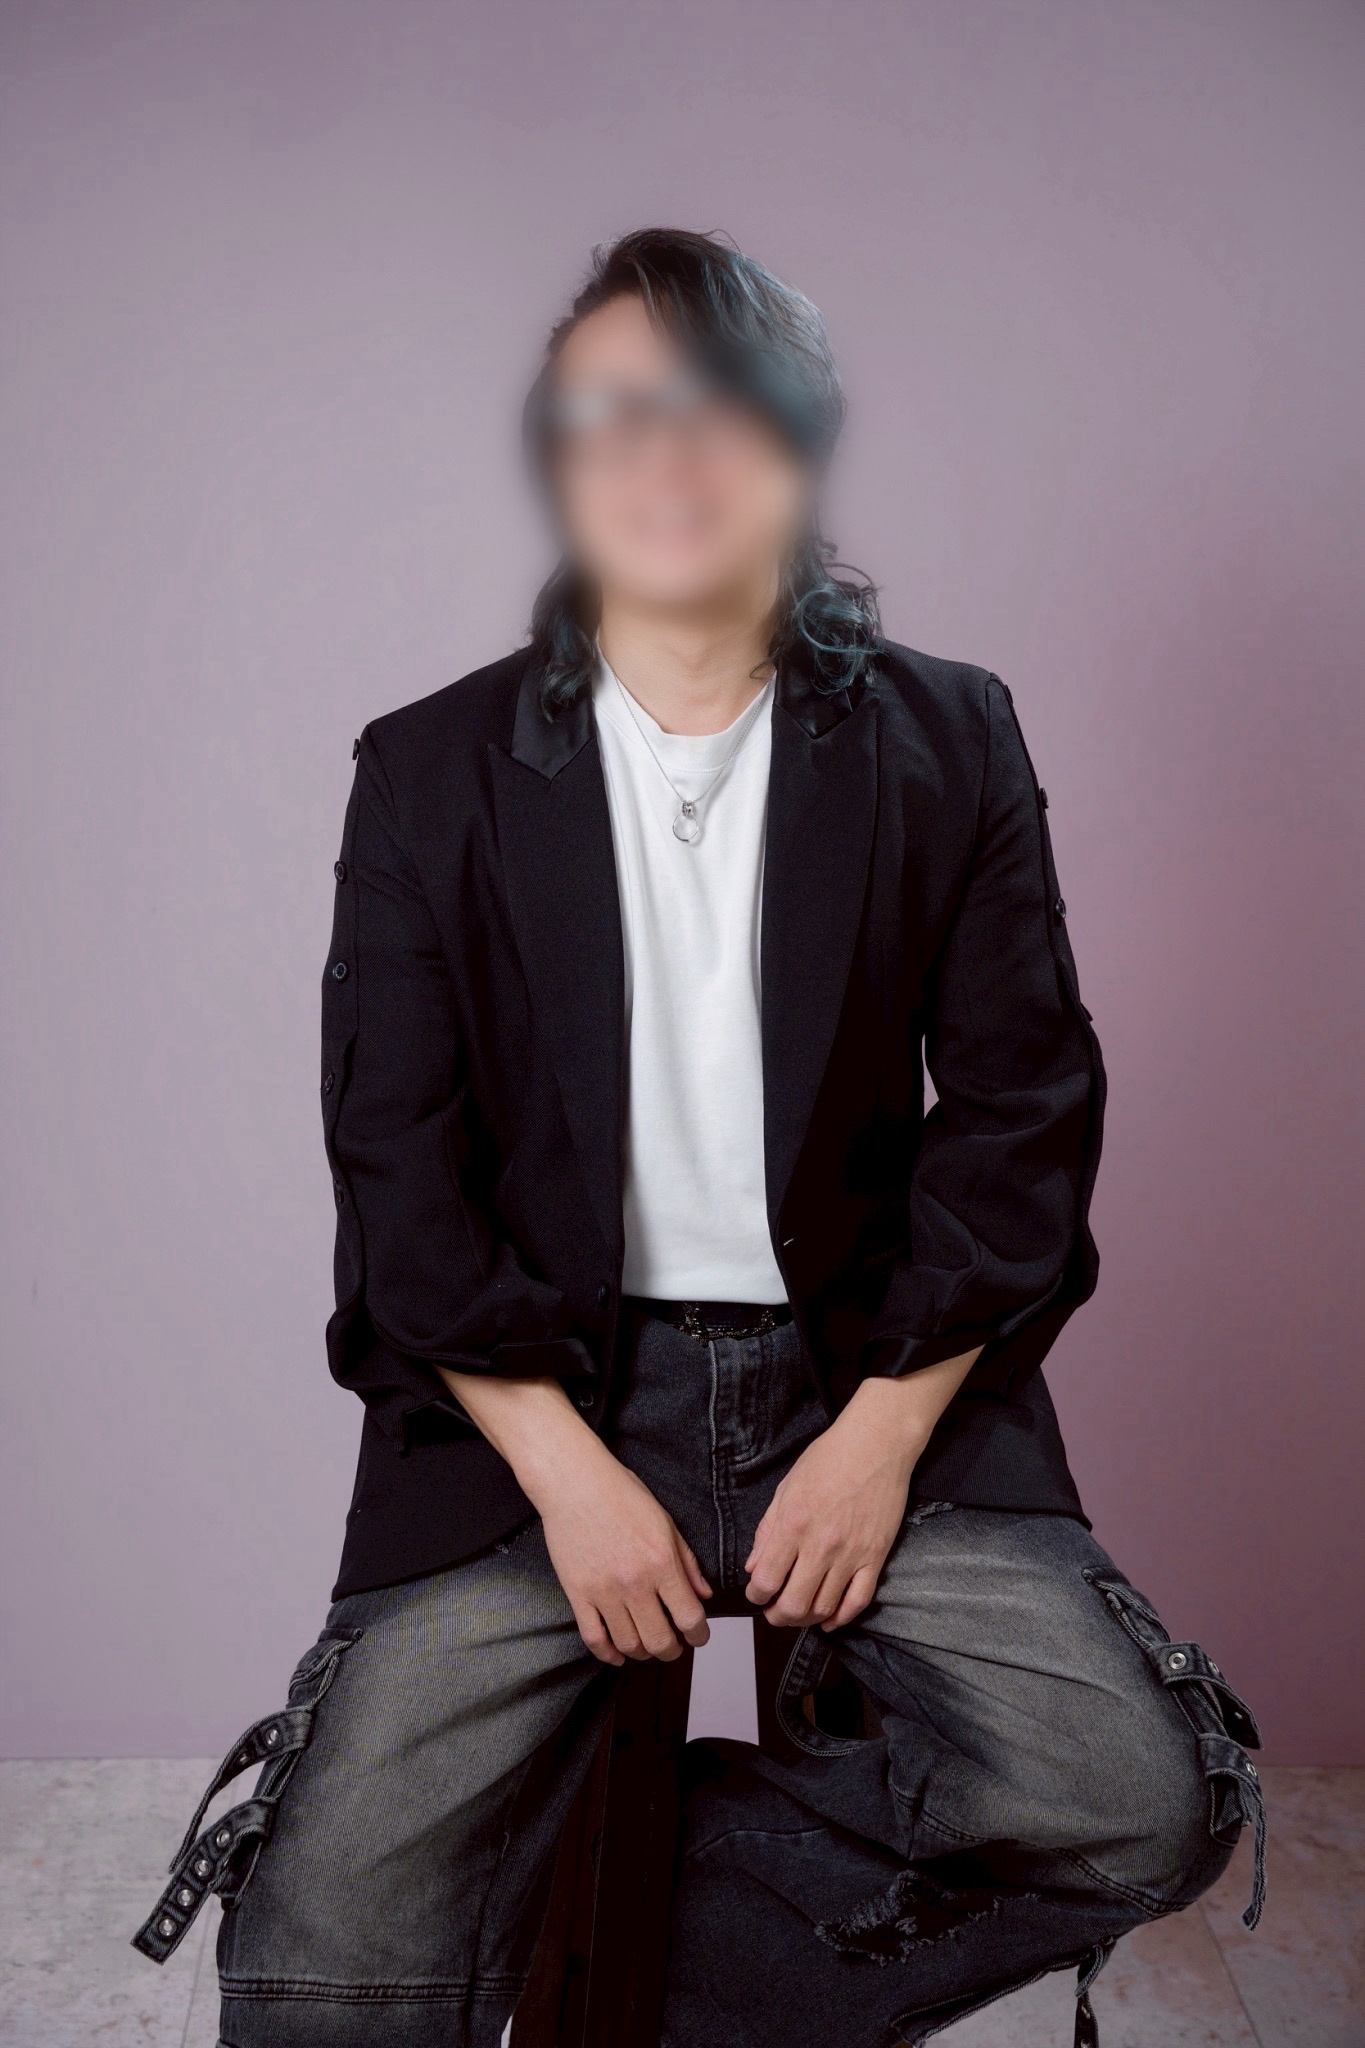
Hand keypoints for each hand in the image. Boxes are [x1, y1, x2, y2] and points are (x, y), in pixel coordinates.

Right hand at [436, 1369, 711, 1665]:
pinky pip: (593, 1638)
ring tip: (647, 1645)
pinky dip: (607, 1654)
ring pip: (628, 1644)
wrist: (574, 1483)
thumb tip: (704, 1595)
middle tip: (675, 1646)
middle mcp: (634, 1583)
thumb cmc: (621, 1494)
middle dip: (673, 1650)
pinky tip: (617, 1653)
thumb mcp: (666, 1522)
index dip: (699, 1635)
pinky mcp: (577, 1594)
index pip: (689, 1617)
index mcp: (661, 1562)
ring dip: (642, 1653)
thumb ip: (687, 1562)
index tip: (699, 1636)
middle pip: (660, 1641)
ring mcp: (603, 1591)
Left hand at [745, 1353, 980, 1631]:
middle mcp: (820, 1545)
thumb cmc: (829, 1459)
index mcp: (792, 1525)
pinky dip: (841, 1618)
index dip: (756, 1596)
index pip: (766, 1581)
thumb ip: (767, 1530)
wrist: (876, 1445)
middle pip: (793, 1605)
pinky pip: (858, 1601)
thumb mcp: (786, 1488)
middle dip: (778, 1616)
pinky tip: (829, 1619)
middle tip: (775, 1612)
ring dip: (807, 1619)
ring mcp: (851, 1554)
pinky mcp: (875, 1557)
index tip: (757, 1594)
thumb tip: (753, 1567)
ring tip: (799, 1613)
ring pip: (824, 1607)